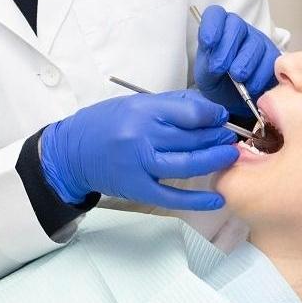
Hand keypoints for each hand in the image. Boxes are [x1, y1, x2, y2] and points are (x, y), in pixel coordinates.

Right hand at [40, 90, 237, 209]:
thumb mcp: (133, 103)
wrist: (72, 152)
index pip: (190, 113)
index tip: (221, 118)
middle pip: (193, 138)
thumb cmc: (103, 124)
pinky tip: (217, 198)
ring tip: (230, 156)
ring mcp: (140, 164)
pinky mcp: (138, 188)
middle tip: (230, 137)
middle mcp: (142, 136)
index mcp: (142, 110)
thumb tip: (206, 109)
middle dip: (217, 137)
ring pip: (188, 164)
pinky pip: (173, 196)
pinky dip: (197, 199)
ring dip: (214, 161)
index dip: (213, 116)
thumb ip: (169, 105)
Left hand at [193, 5, 280, 116]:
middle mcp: (239, 30)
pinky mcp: (274, 56)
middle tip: (220, 69)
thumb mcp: (205, 76)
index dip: (212, 26)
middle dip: (226, 49)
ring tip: (238, 79)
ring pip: (254, 44)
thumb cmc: (218, 82)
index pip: (215, 15)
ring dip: (244, 65)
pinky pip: (270, 61)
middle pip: (236, 26)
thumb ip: (208, 66)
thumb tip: (216, 63)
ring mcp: (258, 40)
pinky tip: (251, 86)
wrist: (234, 99)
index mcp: (218, 29)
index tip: (207, 44)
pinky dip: (259, 76)